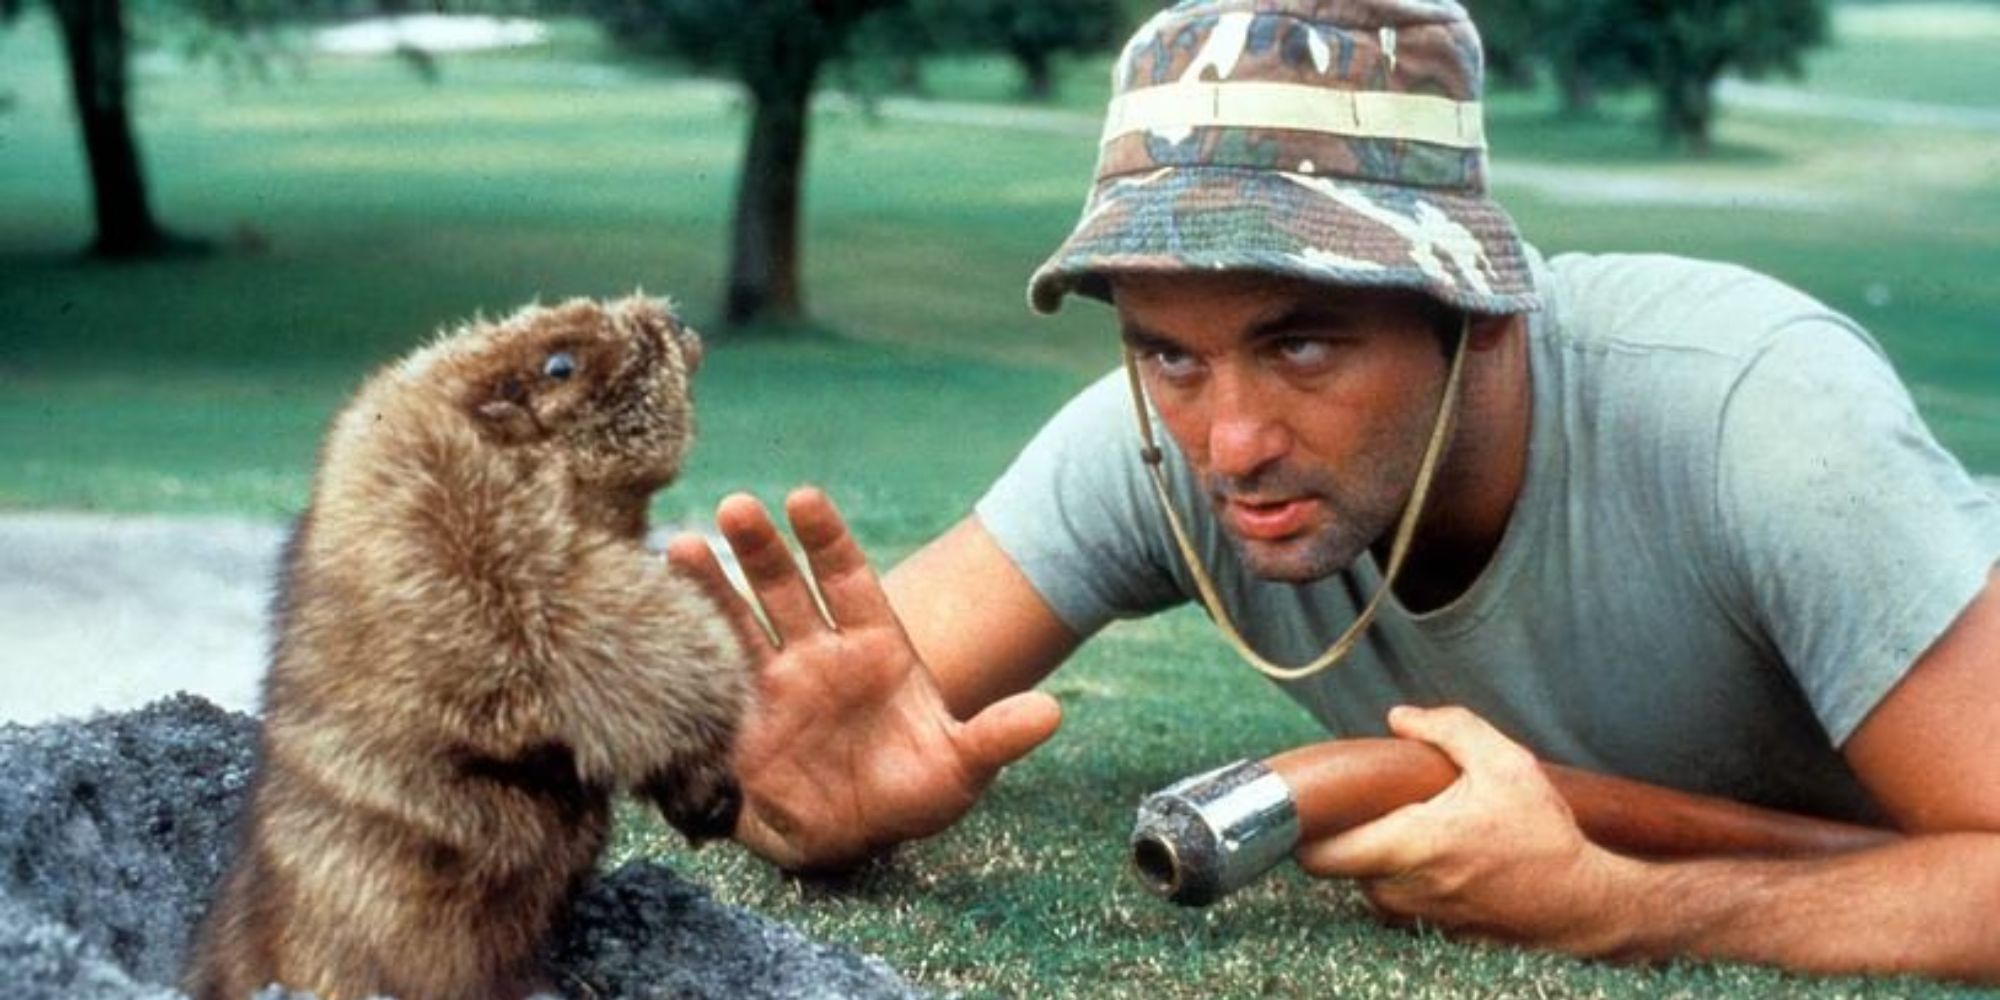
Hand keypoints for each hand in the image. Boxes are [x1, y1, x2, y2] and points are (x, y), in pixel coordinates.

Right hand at [666, 487, 1060, 872]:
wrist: (853, 837)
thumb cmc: (910, 793)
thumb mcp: (960, 768)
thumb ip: (996, 736)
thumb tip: (1050, 711)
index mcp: (874, 645)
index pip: (848, 577)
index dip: (826, 538)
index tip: (804, 498)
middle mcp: (818, 649)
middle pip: (786, 585)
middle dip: (762, 547)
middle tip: (737, 507)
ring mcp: (773, 677)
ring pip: (738, 618)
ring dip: (710, 584)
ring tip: (680, 548)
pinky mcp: (736, 716)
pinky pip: (706, 671)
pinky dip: (682, 643)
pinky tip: (652, 608)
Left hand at [1295, 705, 1634, 952]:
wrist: (1582, 903)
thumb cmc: (1544, 835)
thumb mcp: (1506, 764)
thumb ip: (1450, 729)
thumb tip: (1399, 717)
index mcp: (1410, 845)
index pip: (1319, 854)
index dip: (1302, 830)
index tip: (1313, 803)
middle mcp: (1404, 889)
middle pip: (1339, 865)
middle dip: (1345, 834)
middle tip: (1369, 804)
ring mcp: (1417, 917)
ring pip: (1368, 883)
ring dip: (1377, 857)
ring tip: (1413, 825)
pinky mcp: (1434, 931)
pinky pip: (1399, 900)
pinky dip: (1404, 878)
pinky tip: (1437, 854)